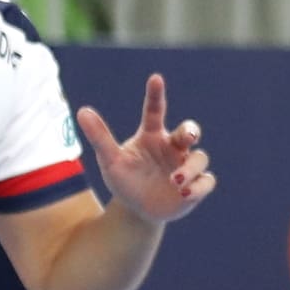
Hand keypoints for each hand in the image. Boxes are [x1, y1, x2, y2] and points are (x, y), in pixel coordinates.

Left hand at [76, 73, 213, 223]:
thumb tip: (82, 110)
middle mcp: (172, 148)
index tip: (155, 78)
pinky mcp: (196, 186)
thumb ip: (100, 137)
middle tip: (188, 137)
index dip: (155, 95)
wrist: (138, 211)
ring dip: (190, 168)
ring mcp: (186, 165)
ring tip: (175, 181)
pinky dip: (199, 186)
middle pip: (189, 130)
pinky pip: (207, 181)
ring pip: (200, 158)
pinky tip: (185, 193)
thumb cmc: (125, 181)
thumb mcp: (110, 160)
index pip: (155, 111)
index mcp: (152, 136)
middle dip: (191, 131)